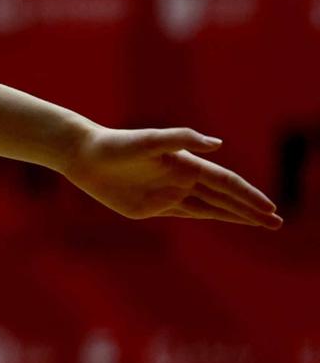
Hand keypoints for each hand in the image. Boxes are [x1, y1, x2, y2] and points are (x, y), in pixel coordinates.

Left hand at [64, 126, 281, 228]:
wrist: (85, 154)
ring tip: (262, 223)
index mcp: (186, 164)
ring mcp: (167, 194)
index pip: (225, 183)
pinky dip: (209, 217)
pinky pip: (186, 214)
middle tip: (278, 222)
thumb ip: (181, 139)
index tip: (270, 209)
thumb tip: (217, 144)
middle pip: (224, 198)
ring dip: (235, 216)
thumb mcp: (148, 141)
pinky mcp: (150, 208)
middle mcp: (181, 179)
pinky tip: (225, 218)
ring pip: (210, 208)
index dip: (248, 196)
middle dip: (250, 210)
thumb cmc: (116, 144)